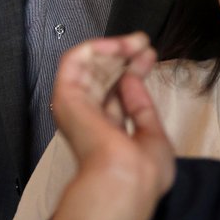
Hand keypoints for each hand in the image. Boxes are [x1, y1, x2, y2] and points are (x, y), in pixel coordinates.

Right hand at [52, 33, 173, 219]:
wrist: (125, 179)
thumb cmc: (142, 170)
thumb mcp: (154, 136)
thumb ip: (141, 107)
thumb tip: (130, 79)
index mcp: (105, 131)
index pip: (115, 93)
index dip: (133, 71)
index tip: (150, 56)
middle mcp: (88, 117)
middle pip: (102, 77)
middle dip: (124, 57)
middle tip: (143, 43)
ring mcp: (76, 105)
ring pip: (87, 65)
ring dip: (112, 48)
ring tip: (136, 40)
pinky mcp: (66, 94)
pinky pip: (73, 61)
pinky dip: (95, 47)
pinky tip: (118, 45)